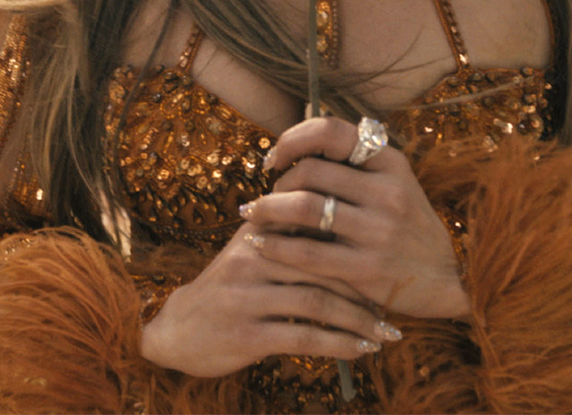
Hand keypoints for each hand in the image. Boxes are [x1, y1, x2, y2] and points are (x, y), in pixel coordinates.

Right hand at [139, 224, 393, 376]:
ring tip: (385, 334)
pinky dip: (338, 344)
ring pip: (318, 302)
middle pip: (324, 266)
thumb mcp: (248, 251)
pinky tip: (360, 351)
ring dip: (358, 321)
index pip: (316, 230)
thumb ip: (286, 235)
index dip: (356, 248)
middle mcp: (252, 258)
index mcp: (257, 232)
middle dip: (365, 289)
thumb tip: (343, 221)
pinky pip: (303, 336)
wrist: (177, 329)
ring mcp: (247, 296)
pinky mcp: (246, 333)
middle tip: (395, 306)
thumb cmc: (225, 289)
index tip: (387, 266)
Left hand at [244, 116, 469, 320]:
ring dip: (268, 210)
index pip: (331, 131)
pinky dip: (274, 245)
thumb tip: (299, 141)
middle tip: (268, 197)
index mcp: (392, 163)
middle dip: (279, 183)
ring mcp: (378, 231)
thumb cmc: (409, 229)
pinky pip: (306, 252)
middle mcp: (387, 192)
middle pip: (310, 171)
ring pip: (303, 208)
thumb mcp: (396, 184)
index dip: (293, 139)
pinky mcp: (366, 269)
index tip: (275, 158)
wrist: (448, 280)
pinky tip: (260, 244)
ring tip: (253, 216)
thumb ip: (356, 164)